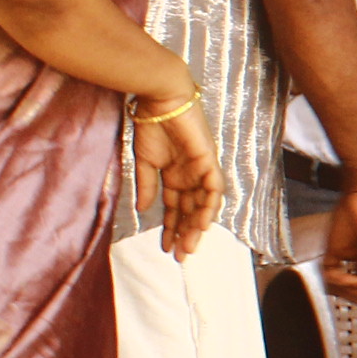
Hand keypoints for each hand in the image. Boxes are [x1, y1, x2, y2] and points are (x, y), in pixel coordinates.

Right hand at [132, 98, 221, 260]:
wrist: (158, 100)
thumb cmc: (151, 125)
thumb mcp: (145, 161)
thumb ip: (147, 186)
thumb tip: (143, 209)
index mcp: (176, 176)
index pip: (176, 209)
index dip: (172, 229)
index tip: (166, 249)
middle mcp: (191, 176)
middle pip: (192, 212)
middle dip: (185, 235)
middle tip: (180, 257)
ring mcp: (202, 169)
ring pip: (204, 205)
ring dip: (196, 227)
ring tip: (188, 247)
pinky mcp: (208, 160)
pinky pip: (214, 188)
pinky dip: (209, 206)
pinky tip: (201, 224)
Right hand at [321, 179, 356, 303]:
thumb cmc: (350, 214)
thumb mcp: (336, 249)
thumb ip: (333, 270)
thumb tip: (328, 287)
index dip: (343, 292)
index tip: (329, 283)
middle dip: (345, 294)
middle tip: (332, 282)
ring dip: (348, 289)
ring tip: (336, 276)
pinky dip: (354, 282)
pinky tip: (342, 274)